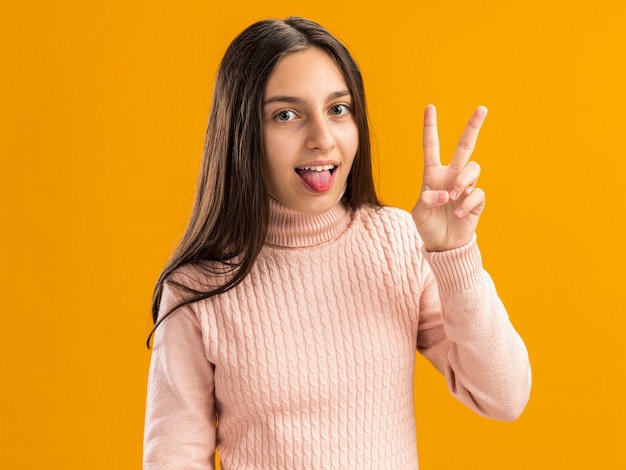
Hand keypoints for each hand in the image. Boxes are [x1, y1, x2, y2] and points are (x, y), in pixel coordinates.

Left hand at [412, 105, 487, 251]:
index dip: (430, 127)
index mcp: (433, 174)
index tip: (430, 107)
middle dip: (473, 127)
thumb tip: (446, 193)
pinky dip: (466, 203)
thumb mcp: (419, 212)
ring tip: (452, 198)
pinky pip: (476, 193)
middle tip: (482, 109)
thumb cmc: (428, 226)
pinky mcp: (476, 200)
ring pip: (472, 168)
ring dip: (462, 181)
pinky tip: (457, 214)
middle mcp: (451, 176)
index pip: (431, 146)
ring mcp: (465, 187)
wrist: (443, 245)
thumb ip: (427, 200)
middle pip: (465, 146)